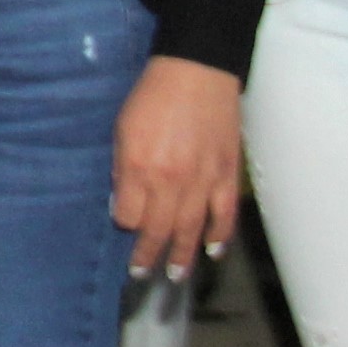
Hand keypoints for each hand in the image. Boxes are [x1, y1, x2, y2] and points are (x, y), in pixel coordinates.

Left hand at [111, 54, 246, 277]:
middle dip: (147, 255)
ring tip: (174, 276)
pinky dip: (219, 235)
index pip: (127, 215)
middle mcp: (170, 180)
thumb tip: (121, 198)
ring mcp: (202, 180)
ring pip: (190, 230)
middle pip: (157, 230)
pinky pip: (224, 214)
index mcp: (138, 167)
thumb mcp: (121, 128)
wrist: (197, 70)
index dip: (124, 223)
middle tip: (140, 274)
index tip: (124, 224)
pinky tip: (212, 251)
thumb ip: (122, 167)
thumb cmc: (152, 95)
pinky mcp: (226, 174)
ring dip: (181, 256)